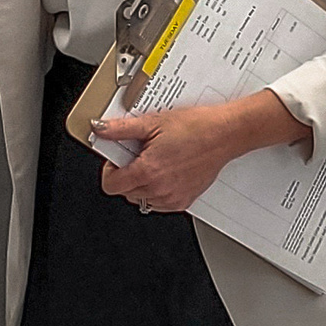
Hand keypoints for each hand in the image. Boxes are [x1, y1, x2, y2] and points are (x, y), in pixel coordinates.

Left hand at [93, 92, 308, 214]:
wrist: (226, 133)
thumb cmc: (197, 126)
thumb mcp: (153, 122)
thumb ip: (121, 129)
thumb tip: (99, 128)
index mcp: (148, 170)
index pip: (110, 185)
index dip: (110, 169)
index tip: (119, 157)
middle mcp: (159, 189)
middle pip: (125, 192)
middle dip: (127, 173)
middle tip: (141, 153)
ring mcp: (172, 198)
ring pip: (141, 199)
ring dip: (142, 183)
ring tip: (157, 160)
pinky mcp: (184, 201)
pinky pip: (159, 203)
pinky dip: (158, 190)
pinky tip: (169, 170)